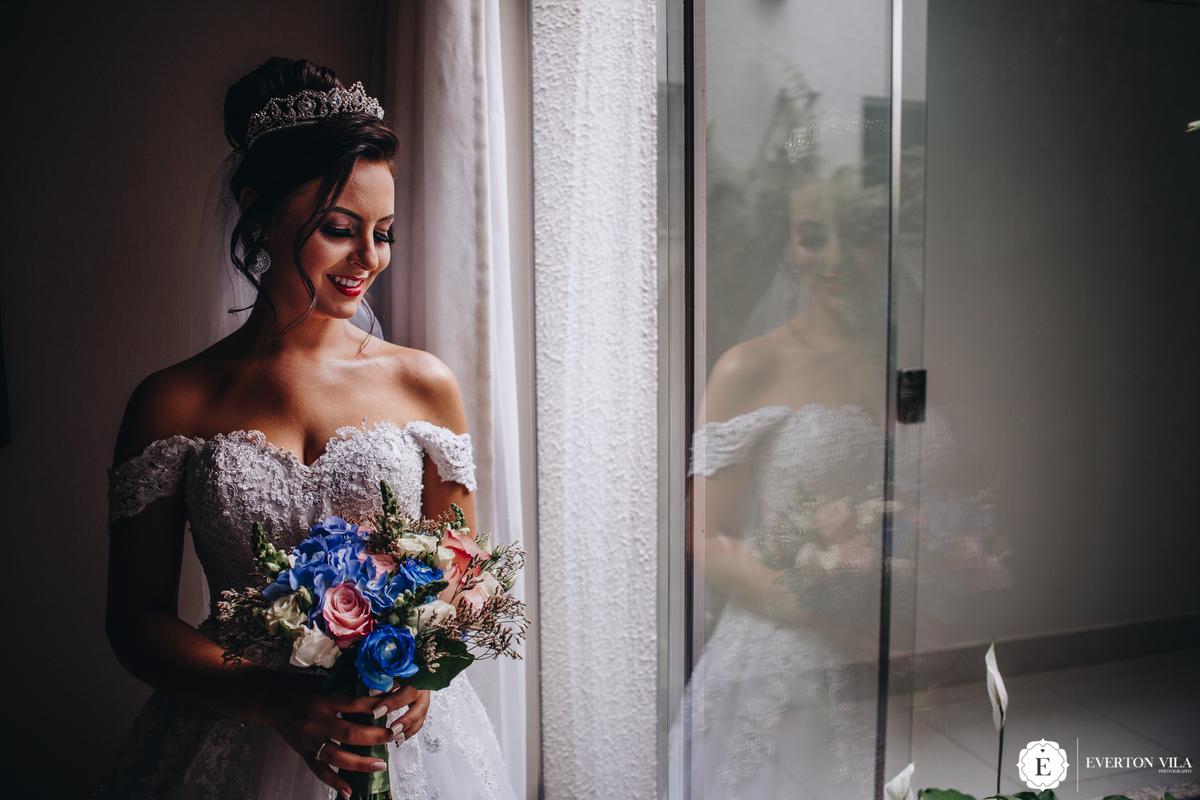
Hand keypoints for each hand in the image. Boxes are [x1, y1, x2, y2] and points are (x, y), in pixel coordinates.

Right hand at [264, 673, 430, 798]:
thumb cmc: (302, 687)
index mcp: (324, 699)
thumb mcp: (324, 681)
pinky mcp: (303, 752)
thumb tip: (380, 688)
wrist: (270, 699)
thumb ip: (348, 687)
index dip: (376, 706)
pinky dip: (334, 781)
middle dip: (375, 736)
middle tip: (394, 736)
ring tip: (380, 766)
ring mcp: (309, 739)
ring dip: (360, 763)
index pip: (355, 703)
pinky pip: (319, 770)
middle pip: (349, 732)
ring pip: (336, 755)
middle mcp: (317, 721)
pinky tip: (349, 792)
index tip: (395, 706)